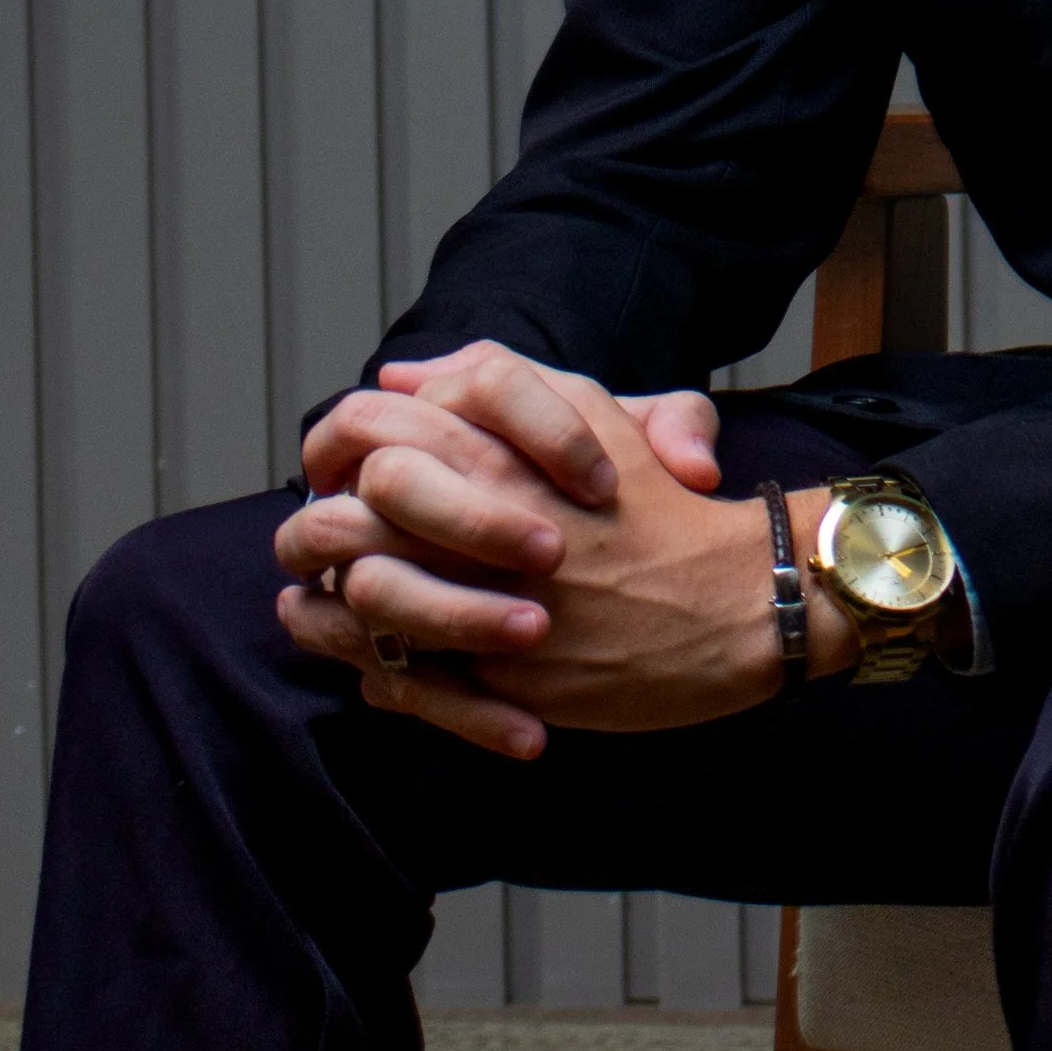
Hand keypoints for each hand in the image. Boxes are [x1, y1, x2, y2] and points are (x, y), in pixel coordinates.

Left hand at [284, 343, 721, 700]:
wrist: (736, 600)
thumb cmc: (660, 505)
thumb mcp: (594, 411)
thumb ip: (496, 380)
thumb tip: (402, 375)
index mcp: (494, 450)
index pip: (367, 427)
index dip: (334, 447)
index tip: (338, 470)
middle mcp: (479, 522)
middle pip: (340, 516)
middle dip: (315, 531)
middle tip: (320, 543)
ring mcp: (485, 602)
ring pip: (359, 600)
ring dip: (329, 607)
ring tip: (324, 608)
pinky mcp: (499, 674)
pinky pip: (399, 673)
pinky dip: (374, 668)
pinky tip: (371, 662)